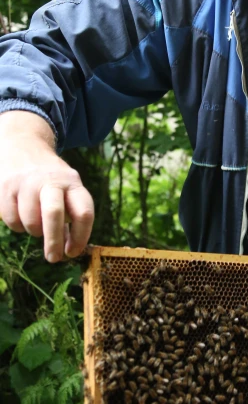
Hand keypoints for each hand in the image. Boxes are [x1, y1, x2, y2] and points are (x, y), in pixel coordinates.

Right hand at [0, 112, 93, 262]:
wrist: (23, 144)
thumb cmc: (50, 179)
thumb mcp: (67, 188)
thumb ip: (70, 215)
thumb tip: (70, 249)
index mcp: (72, 182)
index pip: (84, 212)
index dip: (81, 237)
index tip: (73, 253)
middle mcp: (51, 180)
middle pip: (55, 214)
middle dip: (54, 240)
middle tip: (53, 258)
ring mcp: (27, 182)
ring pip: (30, 221)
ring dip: (33, 231)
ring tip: (35, 223)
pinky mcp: (6, 186)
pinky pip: (11, 219)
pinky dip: (16, 224)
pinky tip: (19, 213)